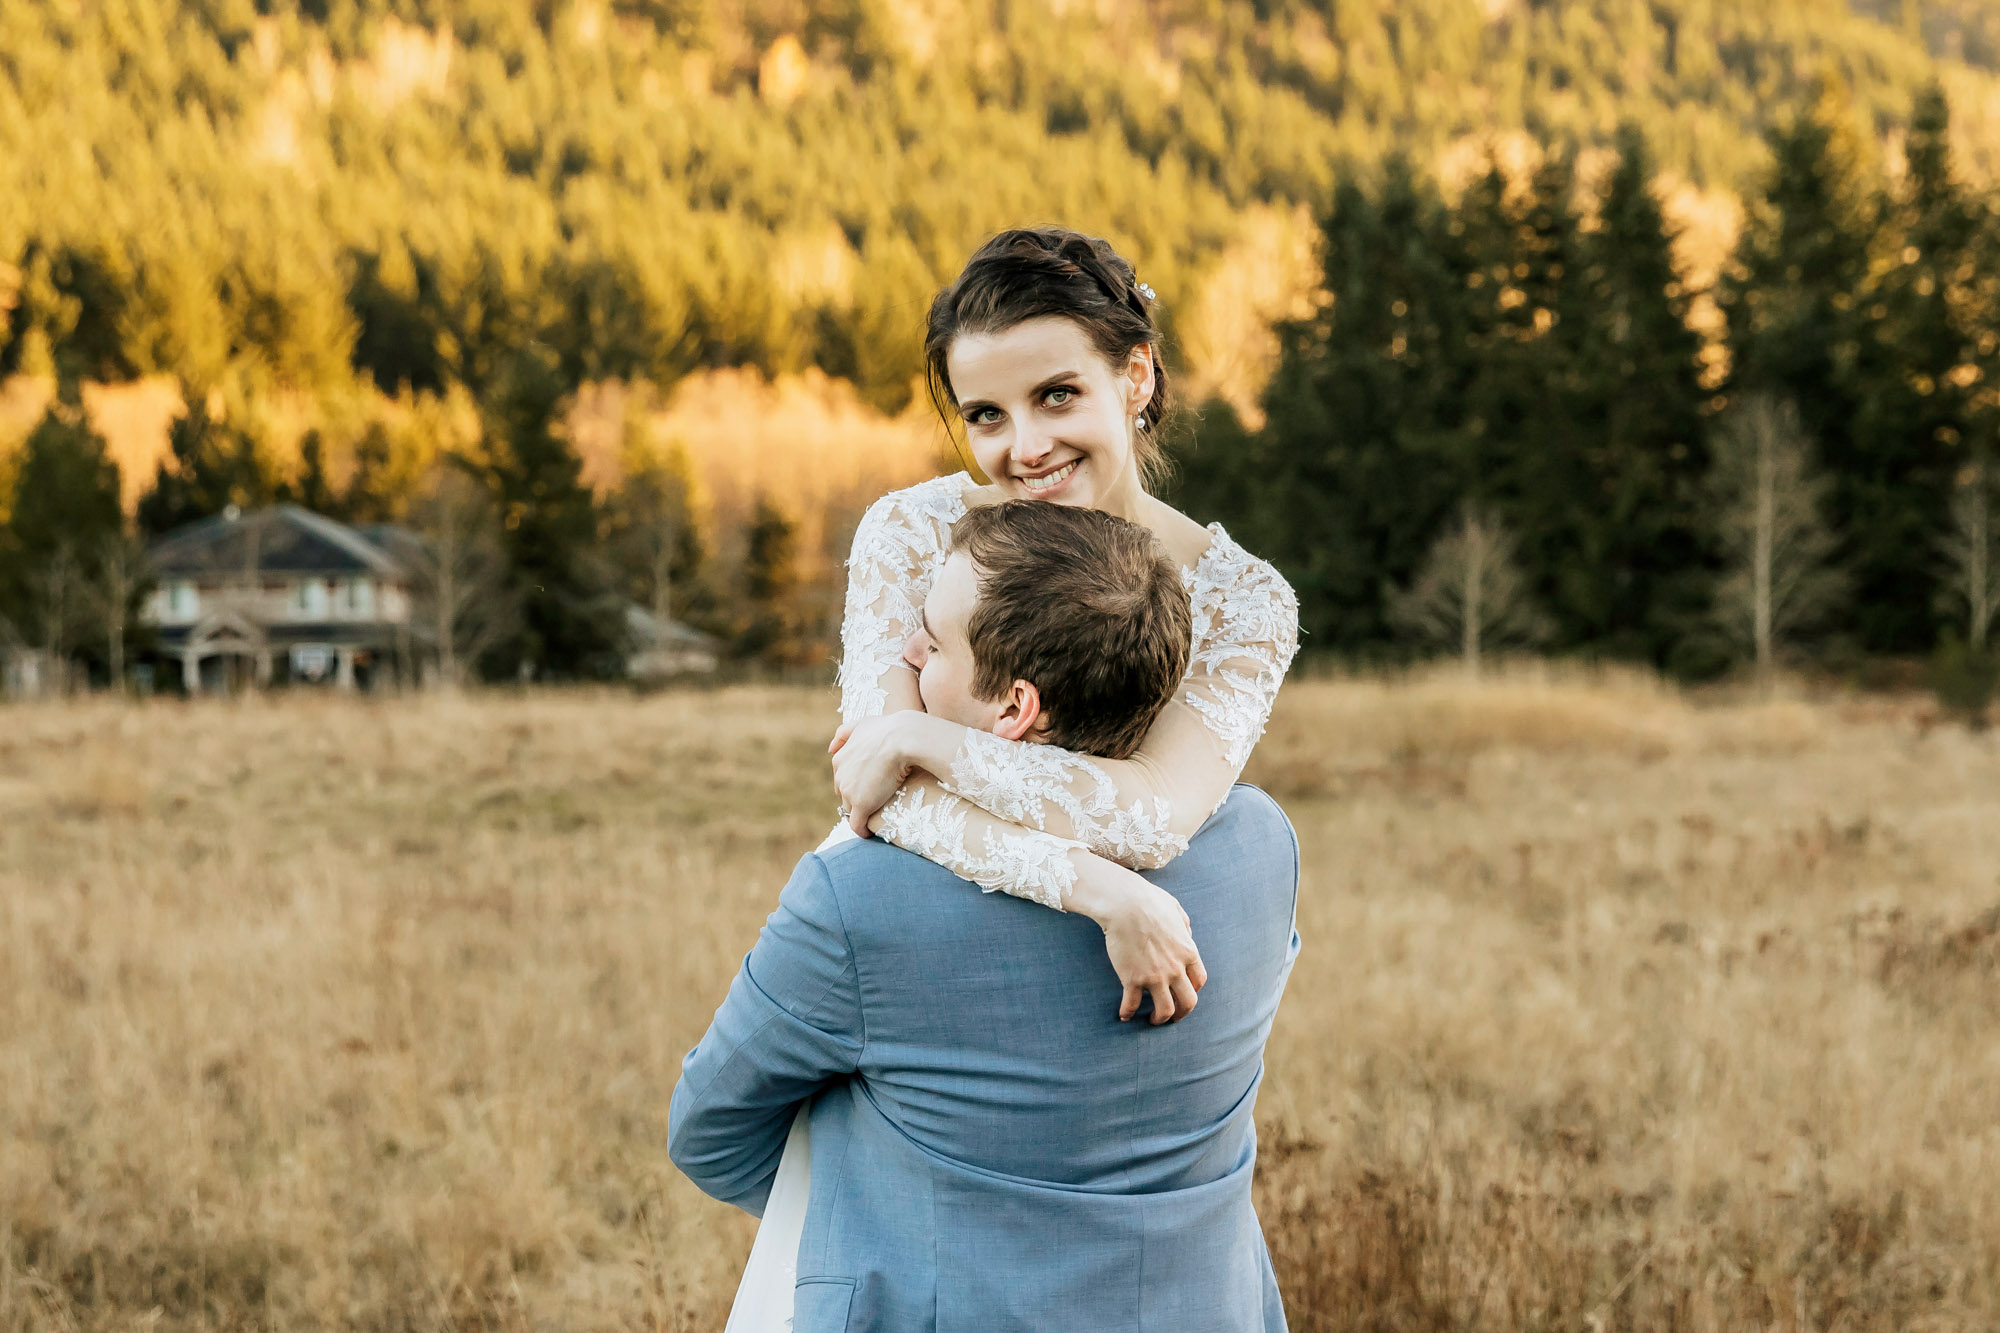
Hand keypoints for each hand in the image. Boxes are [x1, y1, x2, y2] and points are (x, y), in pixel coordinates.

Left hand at [828, 714, 918, 835]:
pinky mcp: (862, 805)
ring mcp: (850, 792)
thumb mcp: (861, 724)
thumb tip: (830, 748)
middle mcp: (840, 777)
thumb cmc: (887, 729)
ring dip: (860, 815)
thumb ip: (843, 733)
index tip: (867, 790)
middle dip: (856, 801)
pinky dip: (863, 831)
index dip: (855, 786)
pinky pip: (857, 825)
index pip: (842, 781)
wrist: (902, 738)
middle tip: (874, 803)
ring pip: (851, 811)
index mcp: (838, 760)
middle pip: (844, 797)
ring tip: (875, 817)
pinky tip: (871, 834)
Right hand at [1066, 857, 1207, 1023]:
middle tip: (1173, 1016)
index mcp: (1188, 952)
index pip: (1199, 981)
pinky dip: (1127, 1013)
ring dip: (1159, 1019)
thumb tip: (1186, 936)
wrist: (1125, 904)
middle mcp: (1175, 969)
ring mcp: (1155, 977)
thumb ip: (1184, 926)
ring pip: (1164, 1010)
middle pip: (1188, 1002)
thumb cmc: (1149, 901)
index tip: (1184, 993)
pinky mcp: (1132, 980)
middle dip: (1182, 1013)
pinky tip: (1123, 1015)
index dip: (1193, 990)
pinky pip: (1131, 1004)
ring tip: (1152, 1020)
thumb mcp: (1176, 910)